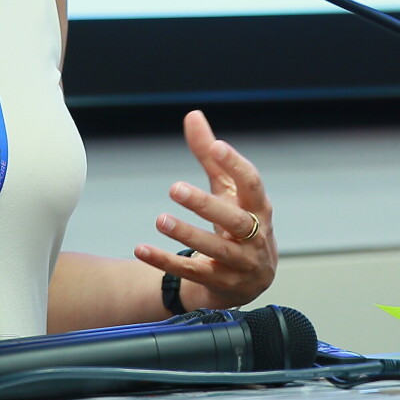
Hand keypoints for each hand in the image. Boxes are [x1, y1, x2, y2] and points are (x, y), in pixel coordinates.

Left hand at [134, 110, 275, 310]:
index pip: (252, 184)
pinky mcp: (221, 284)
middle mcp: (255, 236)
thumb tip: (193, 115)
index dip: (236, 165)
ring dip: (186, 235)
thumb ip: (211, 156)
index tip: (216, 146)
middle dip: (205, 204)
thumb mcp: (227, 191)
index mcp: (258, 208)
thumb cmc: (237, 224)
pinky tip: (141, 249)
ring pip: (214, 249)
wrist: (249, 281)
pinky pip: (191, 273)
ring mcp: (240, 263)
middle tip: (174, 187)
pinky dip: (165, 261)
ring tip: (160, 219)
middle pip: (233, 220)